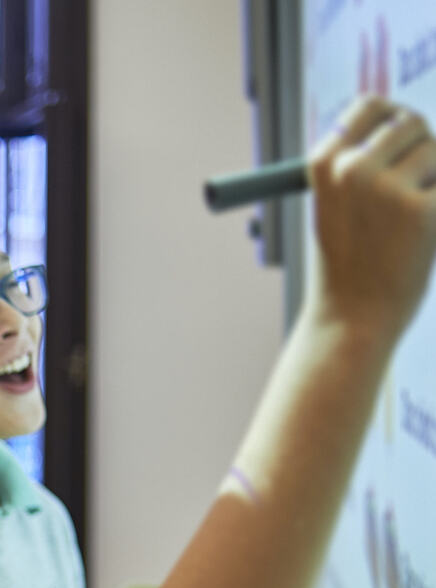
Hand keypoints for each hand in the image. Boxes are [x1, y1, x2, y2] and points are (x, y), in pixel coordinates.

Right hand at [308, 95, 435, 347]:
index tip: (398, 143)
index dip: (390, 119)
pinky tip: (421, 237)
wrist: (352, 319)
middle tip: (411, 191)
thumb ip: (359, 165)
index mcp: (324, 164)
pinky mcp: (423, 210)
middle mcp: (352, 168)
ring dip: (434, 181)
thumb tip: (403, 121)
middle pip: (411, 124)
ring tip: (410, 222)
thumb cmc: (346, 266)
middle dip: (420, 152)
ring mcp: (387, 188)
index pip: (370, 107)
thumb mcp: (334, 207)